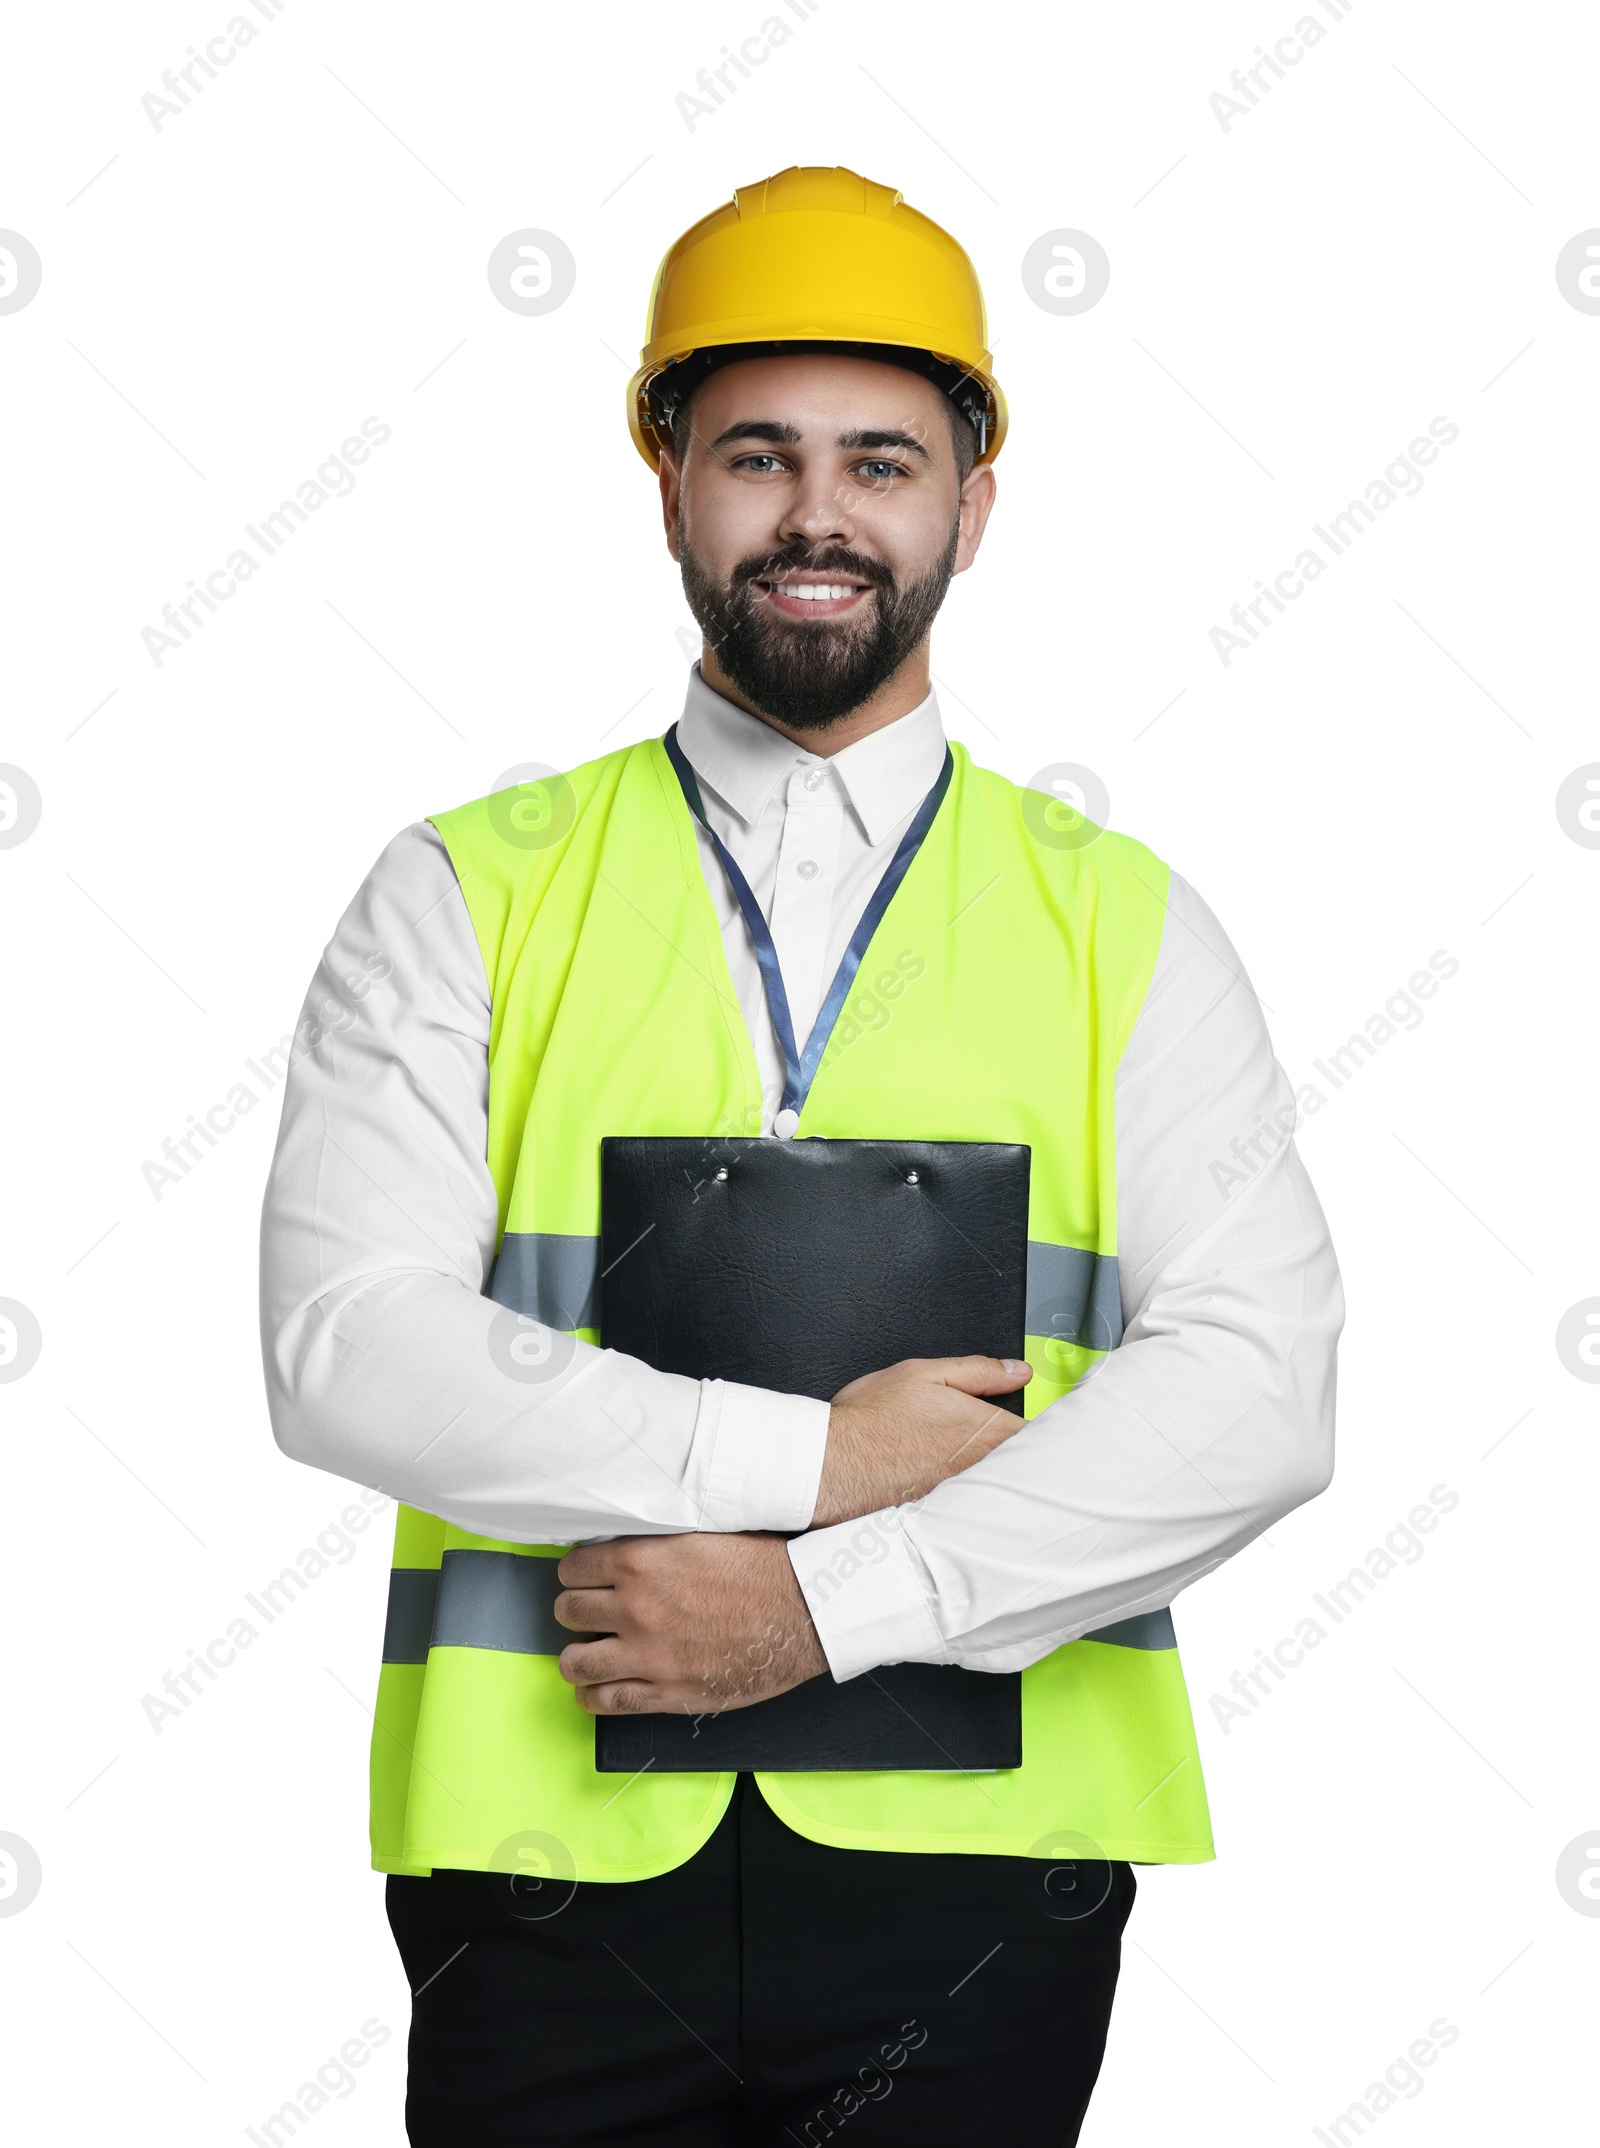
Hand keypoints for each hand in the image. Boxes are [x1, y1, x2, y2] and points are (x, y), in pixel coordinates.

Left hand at [554, 1533, 827, 1717]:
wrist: (803, 1609)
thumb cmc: (761, 1567)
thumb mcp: (700, 1534)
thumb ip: (653, 1543)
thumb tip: (619, 1545)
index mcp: (641, 1560)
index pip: (572, 1567)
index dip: (577, 1572)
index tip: (586, 1577)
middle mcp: (636, 1607)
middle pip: (567, 1611)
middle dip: (576, 1609)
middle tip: (591, 1612)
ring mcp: (648, 1654)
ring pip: (573, 1662)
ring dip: (577, 1655)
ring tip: (589, 1651)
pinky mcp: (665, 1692)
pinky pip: (604, 1702)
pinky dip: (592, 1696)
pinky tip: (598, 1687)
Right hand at [810, 1354, 1032, 1528]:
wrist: (834, 1464)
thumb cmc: (872, 1420)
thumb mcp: (925, 1374)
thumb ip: (979, 1371)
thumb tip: (1017, 1371)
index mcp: (986, 1431)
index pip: (1042, 1433)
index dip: (1052, 1425)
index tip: (1055, 1417)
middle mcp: (981, 1468)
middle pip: (1026, 1464)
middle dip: (1033, 1452)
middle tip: (1032, 1438)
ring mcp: (964, 1494)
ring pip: (1002, 1485)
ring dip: (1007, 1473)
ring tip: (995, 1459)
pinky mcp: (944, 1510)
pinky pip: (976, 1501)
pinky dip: (980, 1493)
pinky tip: (962, 1481)